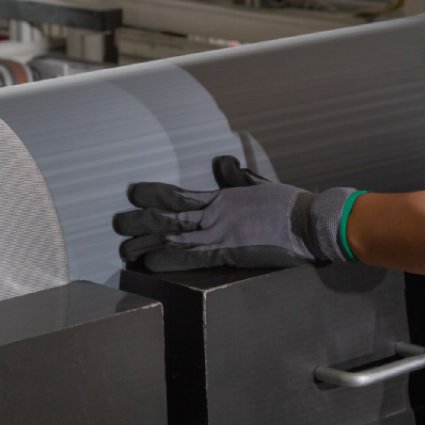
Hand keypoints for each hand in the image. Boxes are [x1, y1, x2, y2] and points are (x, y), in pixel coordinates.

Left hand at [113, 155, 358, 271]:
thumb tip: (221, 161)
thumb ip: (236, 176)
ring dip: (146, 243)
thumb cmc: (287, 204)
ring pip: (173, 238)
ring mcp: (220, 234)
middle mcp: (215, 215)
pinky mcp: (228, 253)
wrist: (308, 222)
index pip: (178, 196)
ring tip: (124, 248)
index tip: (133, 193)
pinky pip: (192, 258)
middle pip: (168, 218)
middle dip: (139, 221)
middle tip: (117, 223)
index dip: (153, 194)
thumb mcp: (258, 185)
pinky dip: (169, 260)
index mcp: (221, 198)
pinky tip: (149, 263)